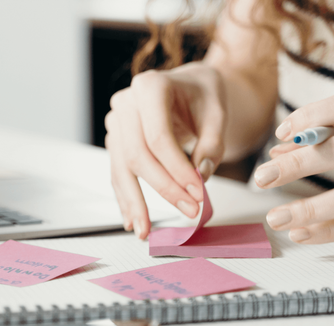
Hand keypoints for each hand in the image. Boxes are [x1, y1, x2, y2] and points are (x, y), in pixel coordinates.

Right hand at [105, 63, 226, 238]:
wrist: (188, 86)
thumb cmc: (202, 93)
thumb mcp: (217, 110)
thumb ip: (212, 142)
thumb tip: (201, 175)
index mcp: (149, 86)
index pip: (158, 137)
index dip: (177, 170)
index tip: (198, 193)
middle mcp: (126, 103)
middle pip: (137, 155)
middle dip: (163, 189)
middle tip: (189, 210)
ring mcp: (116, 123)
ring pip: (121, 169)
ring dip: (134, 203)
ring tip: (145, 231)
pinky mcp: (116, 142)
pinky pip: (118, 173)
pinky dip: (125, 198)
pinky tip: (132, 219)